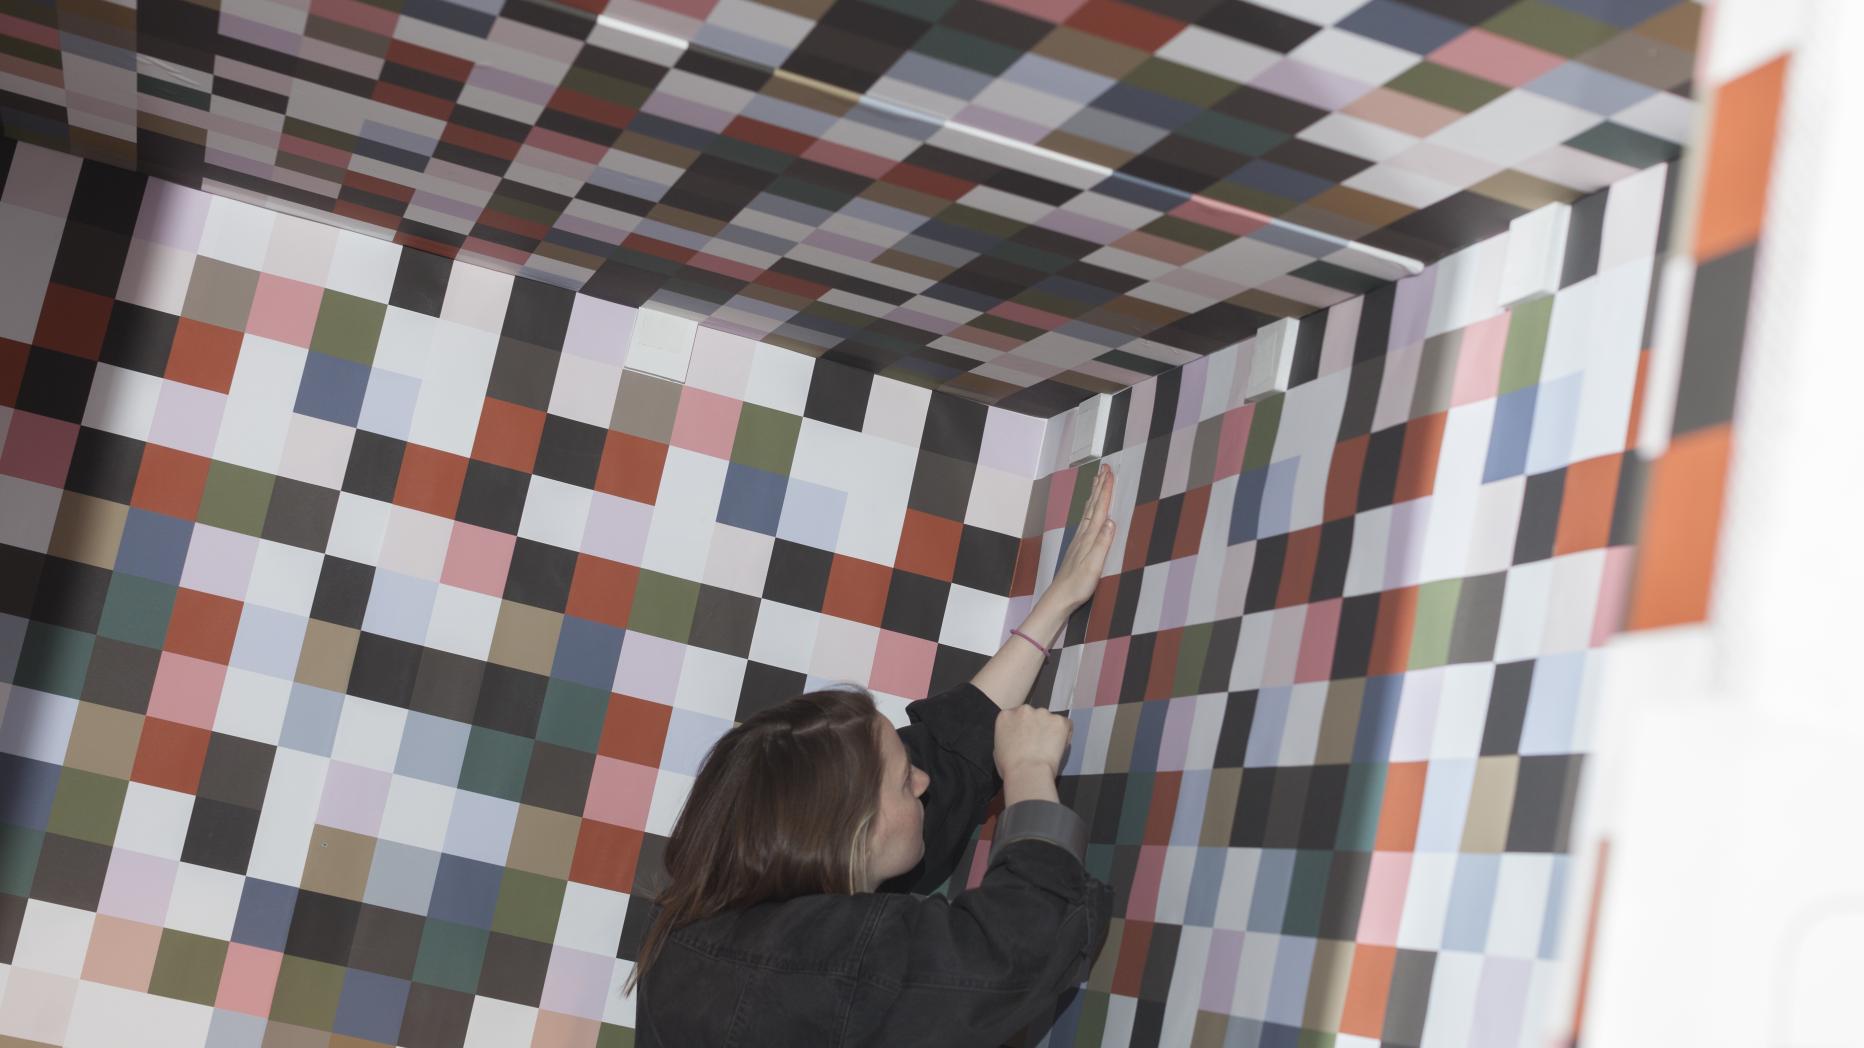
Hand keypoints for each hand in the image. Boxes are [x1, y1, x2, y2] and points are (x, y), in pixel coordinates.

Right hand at [994, 704, 1072, 783]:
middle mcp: (1024, 710)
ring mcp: (1042, 713)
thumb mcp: (998, 748)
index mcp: (1006, 716)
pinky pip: (1066, 725)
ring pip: (1049, 719)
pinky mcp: (1059, 720)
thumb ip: (1008, 736)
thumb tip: (1016, 739)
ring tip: (1048, 748)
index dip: (1023, 728)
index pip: (1016, 716)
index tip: (1026, 738)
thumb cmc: (1010, 766)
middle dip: (1036, 727)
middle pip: (1033, 715)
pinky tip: (1059, 747)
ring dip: (1050, 730)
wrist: (1028, 772)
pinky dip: (1065, 734)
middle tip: (1038, 744)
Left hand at [1043, 463, 1116, 611]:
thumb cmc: (1078, 584)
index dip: (1105, 490)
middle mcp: (1083, 535)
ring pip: (1088, 511)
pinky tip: (1091, 510)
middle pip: (1093, 505)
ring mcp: (1079, 540)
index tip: (1110, 472)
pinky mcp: (1078, 547)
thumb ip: (1102, 543)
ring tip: (1098, 480)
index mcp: (1089, 537)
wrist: (1060, 597)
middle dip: (1100, 486)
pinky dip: (1090, 509)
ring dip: (1094, 494)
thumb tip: (1111, 521)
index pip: (1100, 509)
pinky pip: (1086, 520)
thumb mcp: (1094, 565)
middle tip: (1104, 467)